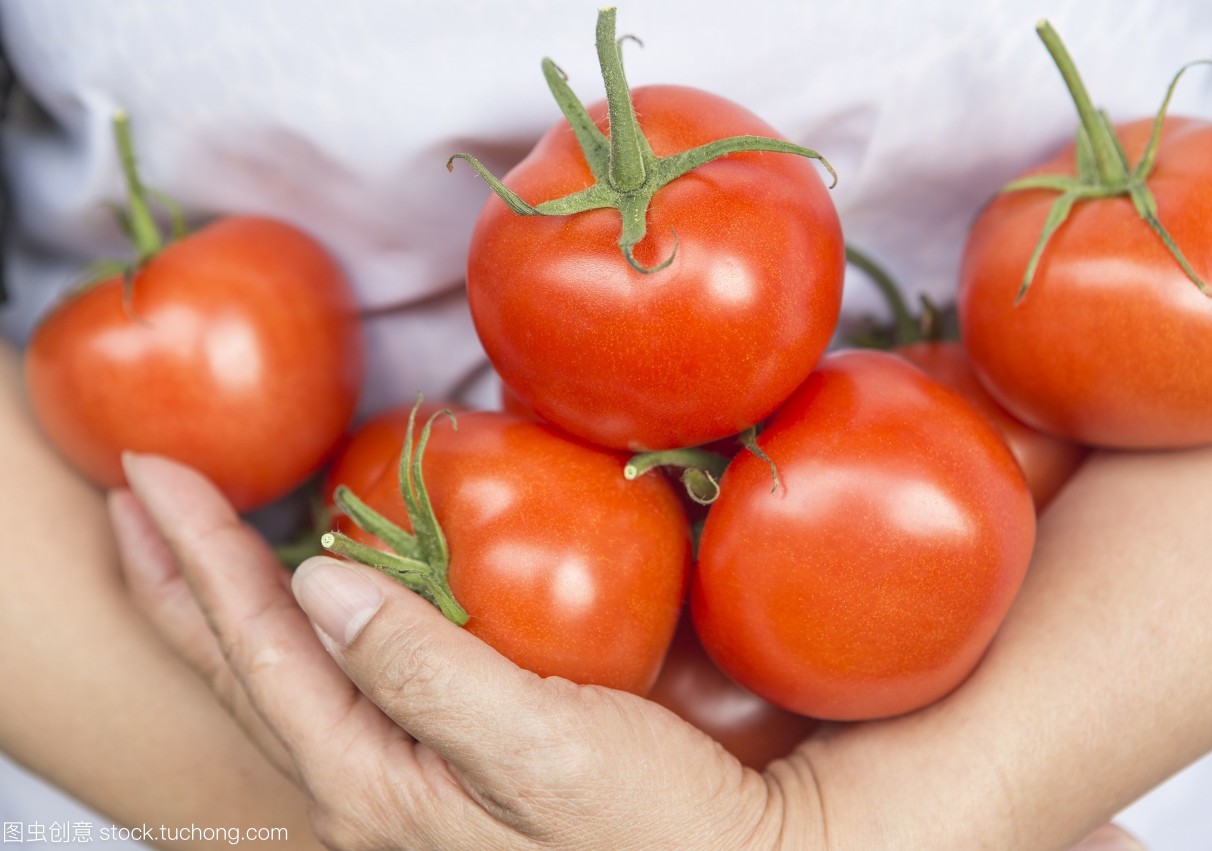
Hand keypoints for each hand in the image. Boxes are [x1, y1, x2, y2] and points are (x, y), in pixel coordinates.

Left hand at [109, 453, 785, 848]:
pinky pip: (338, 686)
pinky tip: (306, 599)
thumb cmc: (657, 822)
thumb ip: (427, 671)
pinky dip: (298, 630)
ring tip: (186, 545)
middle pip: (245, 672)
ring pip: (282, 681)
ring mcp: (402, 779)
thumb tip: (320, 580)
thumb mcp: (543, 750)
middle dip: (179, 581)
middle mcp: (369, 791)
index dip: (202, 560)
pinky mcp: (443, 759)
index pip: (261, 656)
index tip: (157, 477)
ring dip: (225, 604)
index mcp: (377, 787)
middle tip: (136, 498)